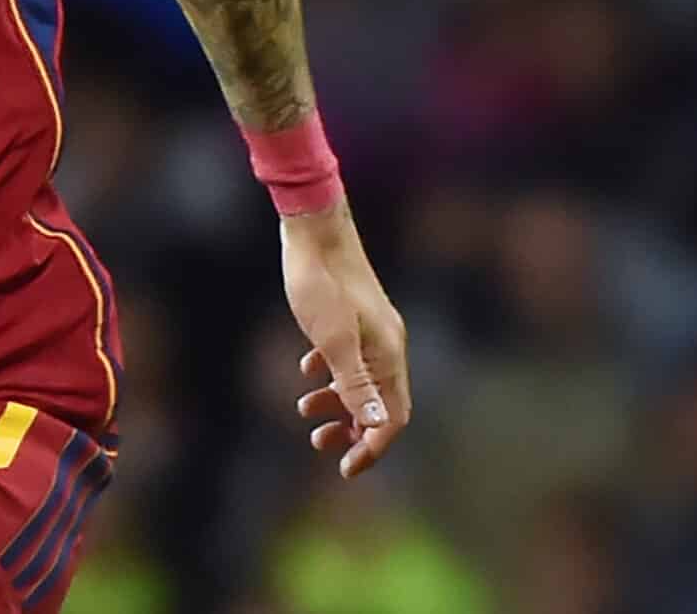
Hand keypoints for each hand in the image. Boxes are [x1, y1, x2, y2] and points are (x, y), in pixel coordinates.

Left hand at [281, 206, 411, 477]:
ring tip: (304, 408)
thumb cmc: (320, 282)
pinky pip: (347, 359)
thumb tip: (374, 424)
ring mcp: (369, 330)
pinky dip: (329, 374)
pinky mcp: (350, 317)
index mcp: (388, 353)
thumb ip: (353, 381)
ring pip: (360, 381)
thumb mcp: (331, 338)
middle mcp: (386, 344)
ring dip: (336, 402)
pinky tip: (305, 370)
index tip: (346, 468)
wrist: (311, 228)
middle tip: (318, 443)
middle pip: (378, 404)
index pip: (393, 416)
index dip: (373, 447)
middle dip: (352, 429)